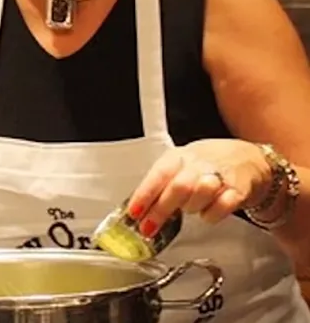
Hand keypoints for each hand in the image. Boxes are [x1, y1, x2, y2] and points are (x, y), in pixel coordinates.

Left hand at [126, 139, 271, 234]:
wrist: (249, 159)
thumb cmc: (208, 164)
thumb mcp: (180, 167)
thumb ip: (161, 185)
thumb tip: (139, 209)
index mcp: (179, 157)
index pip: (159, 174)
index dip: (145, 194)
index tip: (134, 212)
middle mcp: (198, 164)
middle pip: (178, 187)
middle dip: (161, 210)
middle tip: (149, 227)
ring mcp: (219, 175)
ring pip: (200, 193)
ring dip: (190, 207)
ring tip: (188, 209)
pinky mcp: (238, 190)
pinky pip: (222, 206)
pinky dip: (211, 215)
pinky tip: (207, 212)